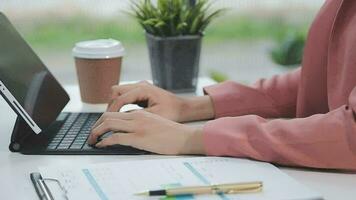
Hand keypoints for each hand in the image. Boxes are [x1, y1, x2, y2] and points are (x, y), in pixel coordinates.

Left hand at [88, 111, 205, 154]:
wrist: (184, 137)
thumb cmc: (171, 133)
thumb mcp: (154, 123)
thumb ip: (140, 123)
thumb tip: (127, 131)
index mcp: (139, 113)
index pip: (114, 112)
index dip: (102, 120)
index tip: (98, 129)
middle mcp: (136, 116)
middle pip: (107, 116)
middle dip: (95, 126)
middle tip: (91, 136)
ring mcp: (137, 126)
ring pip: (108, 124)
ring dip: (96, 132)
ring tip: (92, 141)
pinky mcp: (139, 137)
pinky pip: (116, 137)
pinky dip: (105, 141)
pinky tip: (102, 145)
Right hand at [107, 81, 214, 121]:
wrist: (183, 107)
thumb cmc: (172, 112)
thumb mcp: (154, 116)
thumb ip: (136, 116)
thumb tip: (120, 121)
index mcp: (144, 89)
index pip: (120, 98)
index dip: (112, 111)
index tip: (107, 122)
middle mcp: (140, 85)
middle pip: (115, 91)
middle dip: (110, 105)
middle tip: (108, 120)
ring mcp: (140, 86)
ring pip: (118, 92)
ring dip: (114, 104)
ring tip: (113, 119)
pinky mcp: (141, 91)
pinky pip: (125, 95)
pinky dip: (121, 104)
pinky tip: (121, 116)